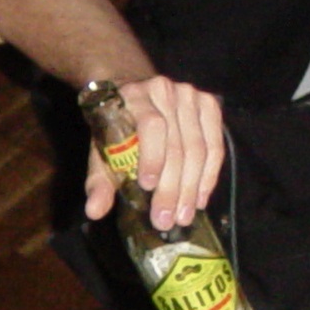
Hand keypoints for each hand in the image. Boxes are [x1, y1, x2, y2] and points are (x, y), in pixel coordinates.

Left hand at [84, 75, 224, 232]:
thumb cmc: (117, 126)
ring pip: (198, 148)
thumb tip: (94, 211)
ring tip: (184, 215)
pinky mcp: (208, 105)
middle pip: (176, 144)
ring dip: (192, 187)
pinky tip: (200, 198)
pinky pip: (215, 146)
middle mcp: (164, 91)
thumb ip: (98, 180)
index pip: (151, 126)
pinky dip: (209, 175)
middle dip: (172, 187)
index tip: (148, 187)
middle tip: (167, 218)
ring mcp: (190, 96)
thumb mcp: (102, 149)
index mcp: (133, 96)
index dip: (153, 157)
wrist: (135, 92)